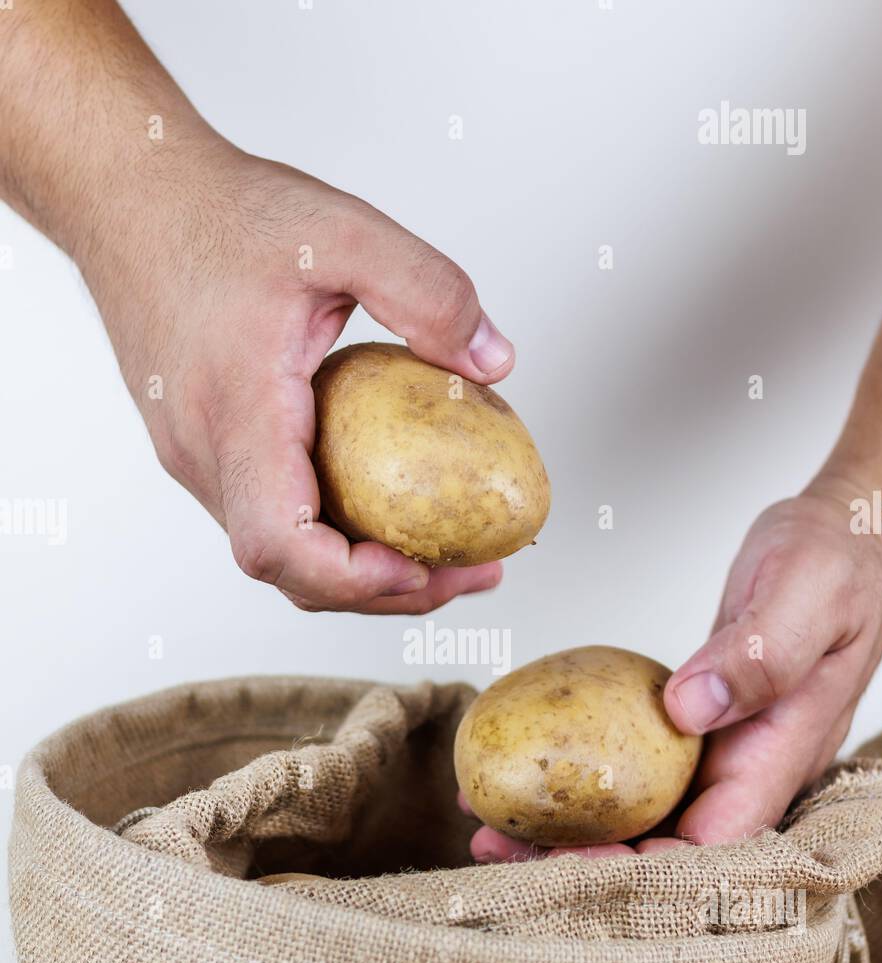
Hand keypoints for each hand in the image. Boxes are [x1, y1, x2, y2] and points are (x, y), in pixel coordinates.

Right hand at [80, 146, 513, 612]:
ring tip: (440, 551)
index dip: (353, 579)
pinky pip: (269, 517)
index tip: (424, 568)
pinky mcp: (202, 451)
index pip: (281, 541)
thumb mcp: (342, 232)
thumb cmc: (220, 213)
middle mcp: (206, 451)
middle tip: (467, 570)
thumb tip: (495, 365)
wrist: (131, 197)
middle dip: (381, 591)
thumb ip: (427, 292)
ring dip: (357, 570)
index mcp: (237, 410)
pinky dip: (329, 534)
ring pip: (278, 552)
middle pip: (287, 570)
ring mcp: (197, 458)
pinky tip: (384, 506)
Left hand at [466, 484, 881, 860]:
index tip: (567, 861)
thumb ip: (758, 654)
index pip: (710, 848)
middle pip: (664, 849)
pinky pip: (632, 774)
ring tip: (490, 824)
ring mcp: (719, 756)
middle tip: (496, 846)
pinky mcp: (692, 733)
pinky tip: (525, 776)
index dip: (641, 871)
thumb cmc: (836, 564)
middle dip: (581, 862)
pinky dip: (579, 784)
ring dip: (567, 831)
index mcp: (780, 756)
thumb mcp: (804, 595)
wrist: (848, 541)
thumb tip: (688, 709)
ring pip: (641, 818)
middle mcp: (748, 771)